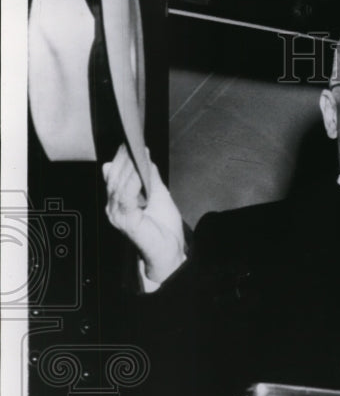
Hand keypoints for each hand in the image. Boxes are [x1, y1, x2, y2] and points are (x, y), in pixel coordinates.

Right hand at [103, 144, 185, 283]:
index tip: (130, 142)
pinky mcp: (126, 221)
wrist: (169, 253)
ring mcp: (117, 214)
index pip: (115, 175)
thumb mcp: (159, 196)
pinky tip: (139, 172)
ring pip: (118, 185)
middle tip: (132, 144)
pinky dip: (132, 183)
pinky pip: (126, 197)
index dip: (122, 158)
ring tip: (137, 154)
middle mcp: (114, 207)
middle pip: (115, 177)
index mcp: (119, 201)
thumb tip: (145, 158)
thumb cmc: (163, 229)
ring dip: (128, 168)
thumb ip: (150, 178)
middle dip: (124, 159)